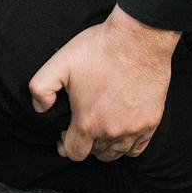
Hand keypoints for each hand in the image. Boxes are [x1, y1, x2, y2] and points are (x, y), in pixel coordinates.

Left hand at [28, 5, 180, 162]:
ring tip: (100, 128)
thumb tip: (40, 108)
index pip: (74, 153)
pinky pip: (138, 148)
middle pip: (95, 154)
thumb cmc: (99, 49)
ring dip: (105, 146)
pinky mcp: (151, 121)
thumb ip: (41, 88)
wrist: (138, 38)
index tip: (65, 133)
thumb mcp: (60, 62)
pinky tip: (121, 130)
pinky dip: (128, 145)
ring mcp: (134, 128)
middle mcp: (111, 132)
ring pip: (117, 153)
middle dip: (85, 143)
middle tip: (83, 125)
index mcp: (88, 122)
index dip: (65, 146)